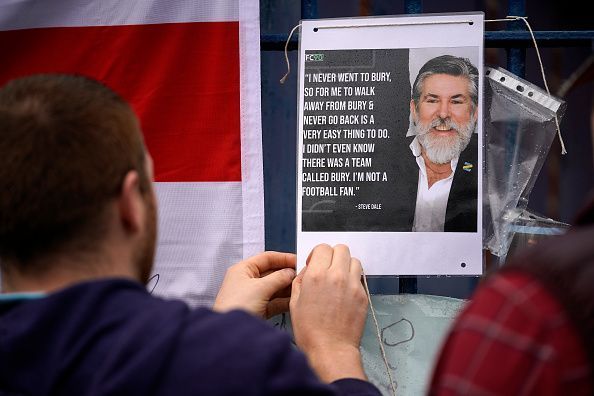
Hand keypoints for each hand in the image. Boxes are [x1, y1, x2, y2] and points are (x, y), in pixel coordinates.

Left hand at [213, 251, 295, 318]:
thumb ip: (278, 278)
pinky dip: (284, 301)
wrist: (230, 333)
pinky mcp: (257, 310)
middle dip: (287, 274)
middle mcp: (246, 281)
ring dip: (287, 288)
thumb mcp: (260, 288)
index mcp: (242, 270)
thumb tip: (290, 272)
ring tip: (300, 288)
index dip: (283, 258)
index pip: (266, 258)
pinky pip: (274, 302)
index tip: (298, 261)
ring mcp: (252, 296)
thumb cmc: (236, 306)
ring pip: (274, 288)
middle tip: (301, 276)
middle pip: (272, 273)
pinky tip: (294, 300)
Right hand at [290, 244, 368, 381]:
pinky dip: (352, 280)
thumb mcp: (295, 302)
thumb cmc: (310, 331)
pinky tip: (345, 293)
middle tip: (328, 267)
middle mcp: (336, 276)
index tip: (315, 263)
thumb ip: (301, 280)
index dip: (317, 254)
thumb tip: (309, 270)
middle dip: (333, 256)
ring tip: (339, 279)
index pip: (322, 248)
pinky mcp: (363, 295)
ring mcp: (352, 285)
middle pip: (341, 249)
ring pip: (354, 260)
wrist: (331, 349)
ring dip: (345, 265)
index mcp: (316, 276)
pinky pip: (359, 278)